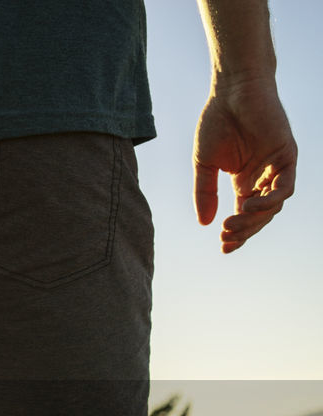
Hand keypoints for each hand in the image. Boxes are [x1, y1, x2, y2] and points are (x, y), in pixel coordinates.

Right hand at [193, 78, 296, 252]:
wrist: (232, 91)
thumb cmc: (217, 122)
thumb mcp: (204, 164)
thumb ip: (205, 193)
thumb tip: (204, 223)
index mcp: (245, 180)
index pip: (245, 214)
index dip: (237, 233)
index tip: (222, 247)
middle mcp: (264, 177)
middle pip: (260, 215)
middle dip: (244, 230)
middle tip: (225, 237)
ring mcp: (277, 167)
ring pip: (273, 206)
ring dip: (254, 220)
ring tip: (231, 225)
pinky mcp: (287, 156)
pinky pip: (284, 188)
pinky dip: (269, 201)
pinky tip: (248, 207)